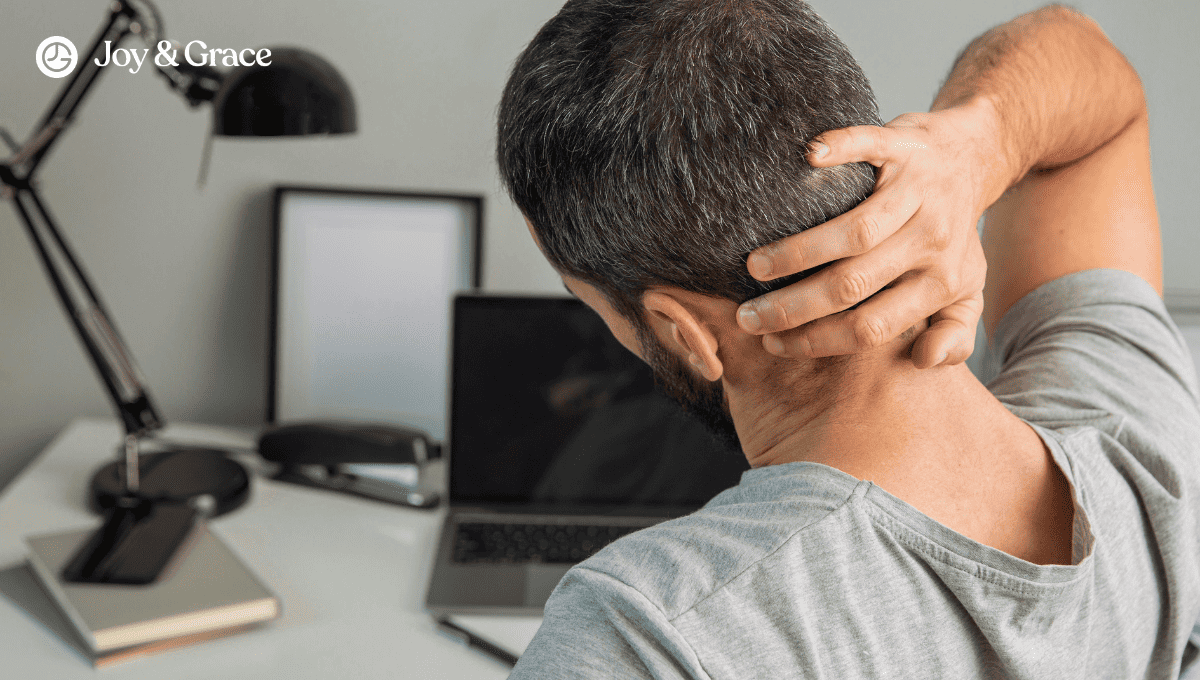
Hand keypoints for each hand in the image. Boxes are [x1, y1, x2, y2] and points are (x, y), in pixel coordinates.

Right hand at [736, 103, 1005, 368]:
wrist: (974, 156)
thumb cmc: (954, 232)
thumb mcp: (967, 290)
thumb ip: (954, 334)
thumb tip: (924, 362)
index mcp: (943, 283)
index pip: (872, 326)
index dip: (818, 340)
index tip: (774, 345)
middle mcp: (933, 239)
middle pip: (853, 284)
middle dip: (793, 306)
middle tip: (748, 317)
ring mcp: (919, 189)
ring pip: (856, 231)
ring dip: (798, 251)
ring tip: (754, 266)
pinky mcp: (906, 144)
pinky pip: (872, 145)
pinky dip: (841, 148)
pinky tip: (808, 157)